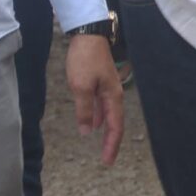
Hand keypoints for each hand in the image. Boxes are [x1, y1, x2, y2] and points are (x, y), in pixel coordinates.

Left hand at [65, 33, 124, 165]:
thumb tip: (87, 132)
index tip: (107, 161)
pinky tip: (92, 123)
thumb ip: (85, 110)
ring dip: (105, 130)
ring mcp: (107, 88)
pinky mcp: (100, 82)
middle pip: (114, 123)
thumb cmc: (85, 59)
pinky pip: (101, 105)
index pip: (114, 126)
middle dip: (111, 141)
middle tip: (107, 159)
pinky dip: (98, 117)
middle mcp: (114, 94)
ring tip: (102, 145)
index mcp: (112, 96)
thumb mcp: (81, 86)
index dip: (111, 145)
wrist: (88, 34)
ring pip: (108, 115)